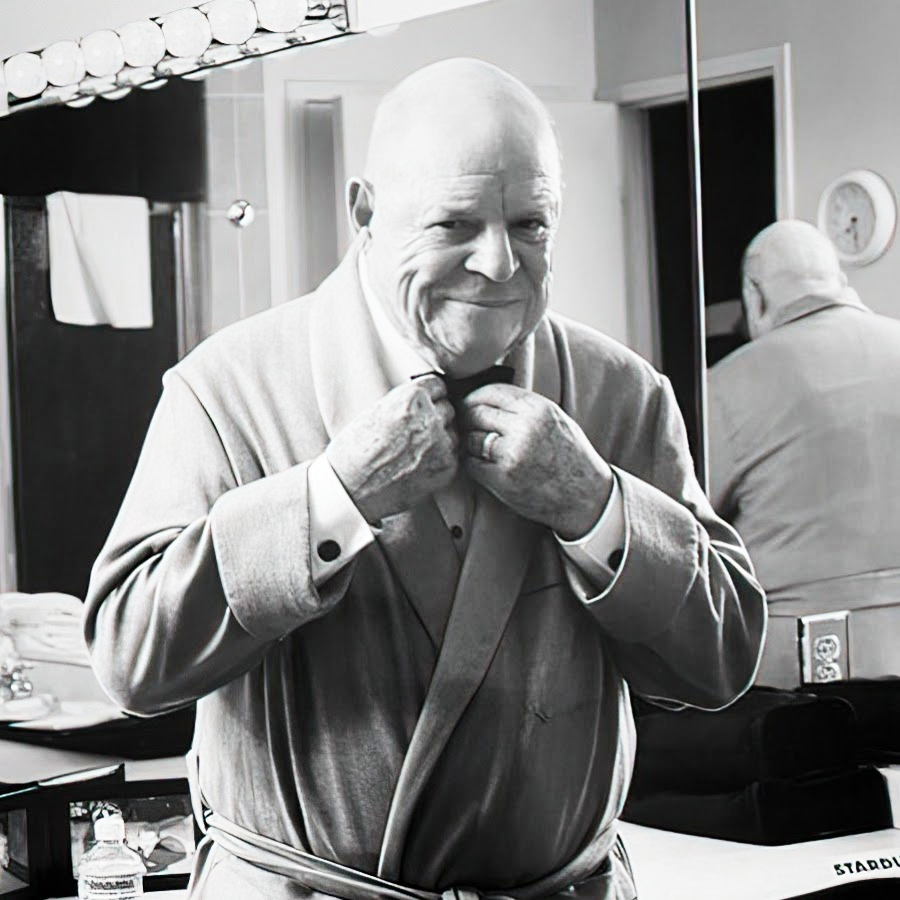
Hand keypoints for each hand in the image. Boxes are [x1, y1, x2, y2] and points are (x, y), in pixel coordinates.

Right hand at [327, 375, 457, 522]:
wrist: (350, 489)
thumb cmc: (356, 450)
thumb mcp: (378, 410)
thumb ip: (407, 401)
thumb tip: (431, 397)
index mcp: (411, 398)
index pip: (438, 385)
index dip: (429, 396)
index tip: (423, 405)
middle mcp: (430, 419)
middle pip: (447, 408)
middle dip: (435, 417)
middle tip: (414, 432)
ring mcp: (441, 445)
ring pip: (453, 432)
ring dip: (441, 438)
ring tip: (414, 450)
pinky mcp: (447, 468)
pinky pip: (453, 455)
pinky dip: (440, 459)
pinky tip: (418, 464)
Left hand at [459, 384, 612, 538]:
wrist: (585, 497)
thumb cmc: (569, 456)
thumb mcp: (554, 418)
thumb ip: (522, 406)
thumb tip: (483, 397)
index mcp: (537, 408)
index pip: (490, 391)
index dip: (474, 398)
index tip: (470, 405)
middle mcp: (524, 428)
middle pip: (474, 413)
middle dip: (468, 420)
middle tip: (470, 428)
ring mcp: (511, 454)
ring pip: (469, 438)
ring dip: (471, 444)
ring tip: (484, 450)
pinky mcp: (502, 478)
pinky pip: (471, 464)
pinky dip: (474, 465)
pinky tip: (488, 467)